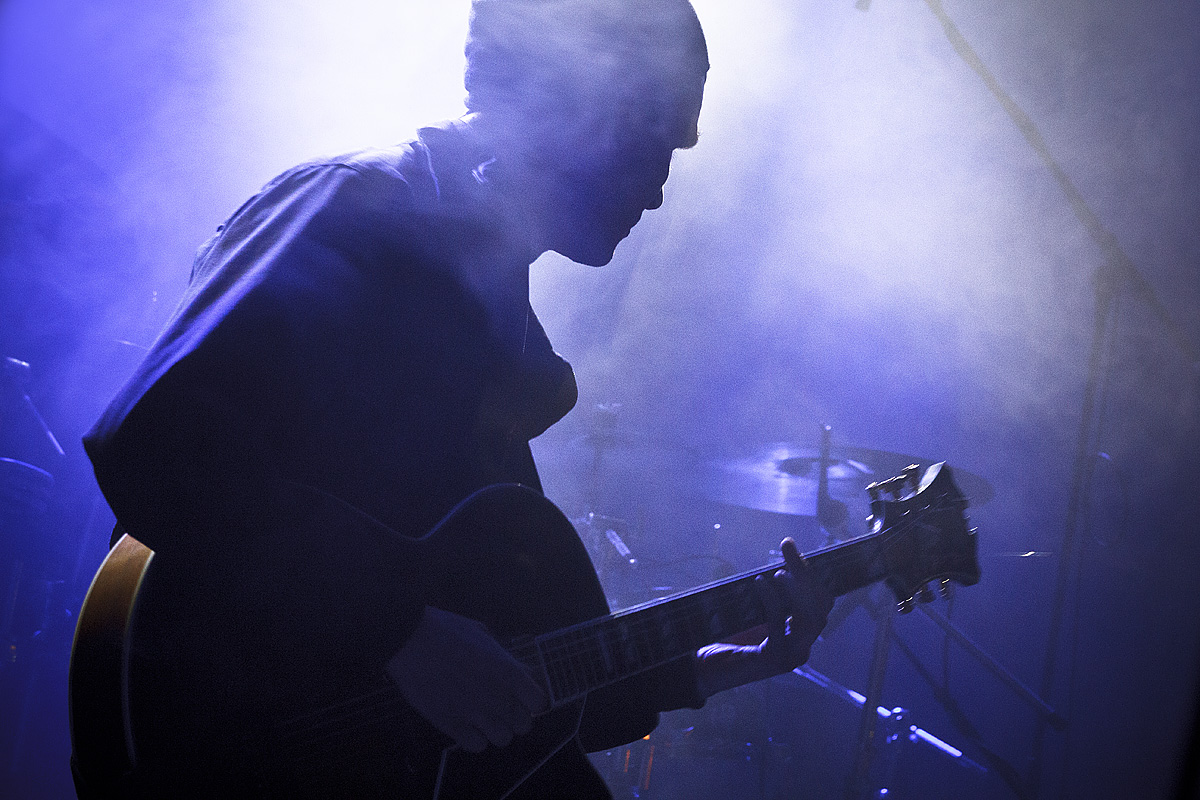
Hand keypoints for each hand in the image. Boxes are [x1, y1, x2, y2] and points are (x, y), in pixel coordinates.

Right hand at [385, 606, 547, 752]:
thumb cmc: (448, 630)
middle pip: (524, 725)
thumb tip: (520, 670)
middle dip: (515, 717)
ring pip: (503, 740)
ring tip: (482, 718)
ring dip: (496, 730)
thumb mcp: (484, 635)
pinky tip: (465, 725)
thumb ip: (505, 657)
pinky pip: (476, 746)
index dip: (531, 701)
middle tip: (500, 706)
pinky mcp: (453, 727)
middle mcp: (499, 698)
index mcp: (510, 673)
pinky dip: (474, 739)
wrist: (411, 641)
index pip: (539, 703)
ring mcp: (477, 715)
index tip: (522, 697)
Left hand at [695, 538, 833, 697]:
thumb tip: (774, 559)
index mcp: (801, 634)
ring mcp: (792, 655)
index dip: (812, 573)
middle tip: (787, 547)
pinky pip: (779, 626)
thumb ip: (769, 595)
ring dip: (797, 590)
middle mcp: (803, 646)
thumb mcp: (755, 614)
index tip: (792, 549)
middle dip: (806, 574)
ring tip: (779, 572)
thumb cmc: (732, 641)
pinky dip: (773, 602)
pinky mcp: (774, 660)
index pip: (822, 601)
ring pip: (811, 619)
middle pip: (821, 607)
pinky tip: (760, 583)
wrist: (710, 671)